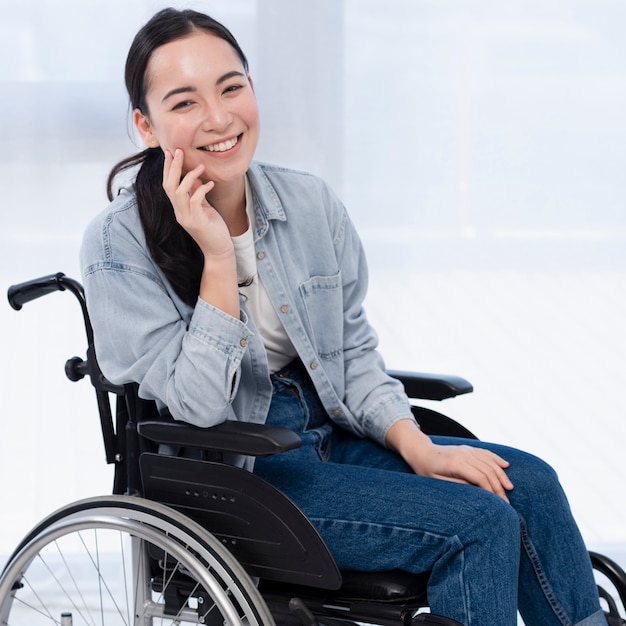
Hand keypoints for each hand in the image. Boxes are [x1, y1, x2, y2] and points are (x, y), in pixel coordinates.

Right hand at [162, 148, 238, 316]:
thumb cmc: (214, 230)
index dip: (168, 169)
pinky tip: (210, 184)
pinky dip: (201, 190)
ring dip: (188, 177)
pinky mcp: (197, 222)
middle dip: (173, 167)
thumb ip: (197, 194)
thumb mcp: (205, 208)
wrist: (220, 251)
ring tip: (200, 166)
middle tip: (178, 150)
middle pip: (169, 186)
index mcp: (179, 209)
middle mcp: (179, 213)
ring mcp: (187, 218)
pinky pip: (195, 201)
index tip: (170, 153)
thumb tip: (196, 178)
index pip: (168, 186)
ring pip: (179, 192)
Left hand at [386, 419, 513, 501]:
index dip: (492, 491)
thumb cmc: (426, 470)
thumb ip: (458, 485)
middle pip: (488, 471)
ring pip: (490, 461)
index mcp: (456, 464)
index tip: (499, 504)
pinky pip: (486, 453)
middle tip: (506, 502)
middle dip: (499, 487)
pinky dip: (497, 459)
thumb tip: (477, 491)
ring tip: (509, 488)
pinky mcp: (468, 448)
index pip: (481, 478)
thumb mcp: (438, 482)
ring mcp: (467, 449)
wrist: (421, 451)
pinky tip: (506, 466)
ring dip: (501, 475)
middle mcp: (464, 454)